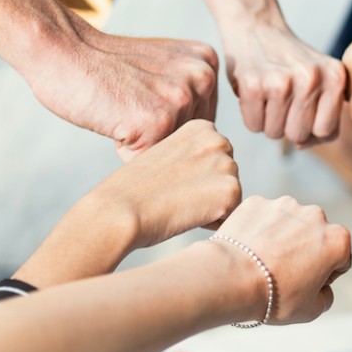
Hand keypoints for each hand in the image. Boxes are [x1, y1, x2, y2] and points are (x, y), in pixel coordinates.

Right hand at [37, 12, 219, 162]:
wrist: (60, 50)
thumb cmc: (103, 67)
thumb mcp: (160, 69)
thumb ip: (188, 93)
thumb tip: (210, 145)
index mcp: (207, 63)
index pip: (204, 125)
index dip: (168, 125)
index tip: (141, 98)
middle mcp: (204, 77)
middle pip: (192, 144)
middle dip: (158, 139)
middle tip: (128, 106)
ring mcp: (183, 99)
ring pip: (172, 155)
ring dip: (142, 146)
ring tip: (120, 111)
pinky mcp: (159, 122)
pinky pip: (148, 163)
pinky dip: (125, 153)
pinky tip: (113, 120)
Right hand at [91, 119, 241, 248]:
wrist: (120, 210)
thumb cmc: (133, 190)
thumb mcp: (165, 156)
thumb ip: (191, 156)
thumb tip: (206, 173)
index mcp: (202, 128)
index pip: (215, 162)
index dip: (192, 179)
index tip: (169, 181)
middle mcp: (219, 140)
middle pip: (227, 178)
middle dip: (206, 192)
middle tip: (173, 195)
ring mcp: (227, 165)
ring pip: (229, 198)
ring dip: (208, 208)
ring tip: (177, 204)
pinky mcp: (231, 191)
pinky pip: (230, 217)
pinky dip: (211, 223)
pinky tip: (185, 215)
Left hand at [213, 196, 351, 324]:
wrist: (230, 278)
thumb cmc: (273, 297)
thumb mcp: (311, 310)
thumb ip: (326, 297)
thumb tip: (323, 289)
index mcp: (337, 240)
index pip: (339, 258)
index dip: (325, 275)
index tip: (305, 284)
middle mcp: (315, 215)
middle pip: (315, 235)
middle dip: (304, 251)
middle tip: (282, 273)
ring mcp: (284, 205)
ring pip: (288, 223)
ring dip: (281, 237)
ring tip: (263, 261)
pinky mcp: (257, 202)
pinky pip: (263, 216)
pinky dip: (258, 228)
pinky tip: (249, 249)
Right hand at [222, 23, 345, 146]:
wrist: (256, 26)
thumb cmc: (291, 62)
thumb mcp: (322, 79)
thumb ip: (324, 116)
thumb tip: (301, 146)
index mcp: (335, 76)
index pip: (327, 131)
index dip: (311, 127)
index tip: (302, 109)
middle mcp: (311, 77)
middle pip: (299, 135)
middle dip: (287, 125)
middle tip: (282, 100)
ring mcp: (281, 80)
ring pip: (275, 133)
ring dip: (268, 120)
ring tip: (268, 94)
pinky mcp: (253, 84)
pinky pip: (253, 125)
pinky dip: (251, 114)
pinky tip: (254, 92)